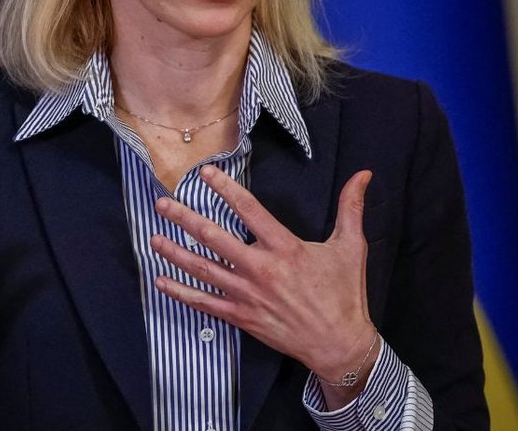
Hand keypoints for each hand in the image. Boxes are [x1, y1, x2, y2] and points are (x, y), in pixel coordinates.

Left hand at [150, 166, 374, 406]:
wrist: (339, 345)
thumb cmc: (345, 294)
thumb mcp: (351, 247)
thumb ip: (352, 208)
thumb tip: (364, 174)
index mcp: (285, 248)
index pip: (249, 210)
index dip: (225, 189)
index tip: (204, 174)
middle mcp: (261, 269)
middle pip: (214, 238)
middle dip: (185, 219)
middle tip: (162, 204)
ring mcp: (248, 295)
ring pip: (203, 270)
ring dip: (175, 253)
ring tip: (153, 238)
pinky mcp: (242, 317)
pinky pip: (205, 303)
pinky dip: (181, 292)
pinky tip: (161, 281)